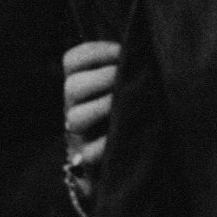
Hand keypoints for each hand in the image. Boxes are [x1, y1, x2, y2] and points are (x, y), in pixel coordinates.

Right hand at [61, 40, 119, 195]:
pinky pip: (89, 152)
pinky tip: (123, 134)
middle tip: (124, 77)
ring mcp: (78, 135)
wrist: (124, 165)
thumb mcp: (126, 88)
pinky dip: (106, 142)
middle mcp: (73, 107)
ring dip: (103, 107)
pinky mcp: (86, 162)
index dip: (95, 52)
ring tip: (124, 105)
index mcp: (81, 84)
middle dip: (102, 77)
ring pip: (77, 118)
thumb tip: (143, 51)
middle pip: (72, 86)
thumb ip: (127, 69)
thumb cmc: (130, 115)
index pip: (73, 59)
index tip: (121, 51)